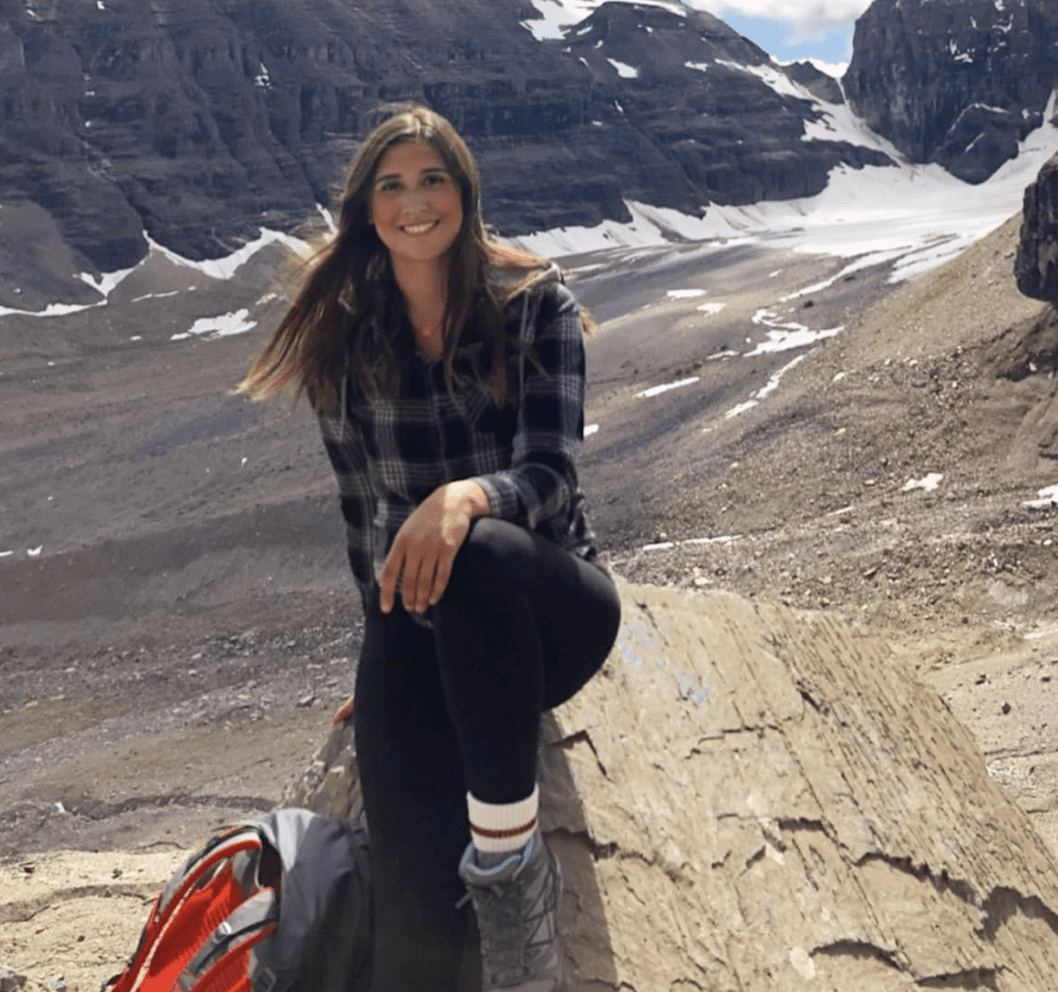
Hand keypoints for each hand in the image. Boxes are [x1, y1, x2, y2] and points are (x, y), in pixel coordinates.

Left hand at [379, 480, 490, 614]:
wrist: (452, 501)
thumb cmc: (426, 518)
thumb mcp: (406, 531)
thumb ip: (397, 553)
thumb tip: (384, 577)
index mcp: (401, 541)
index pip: (390, 572)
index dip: (387, 593)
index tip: (386, 608)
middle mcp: (415, 545)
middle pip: (409, 581)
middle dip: (408, 599)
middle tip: (410, 609)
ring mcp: (433, 548)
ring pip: (425, 581)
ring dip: (422, 598)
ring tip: (420, 608)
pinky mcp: (449, 549)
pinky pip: (442, 576)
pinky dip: (437, 590)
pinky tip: (434, 599)